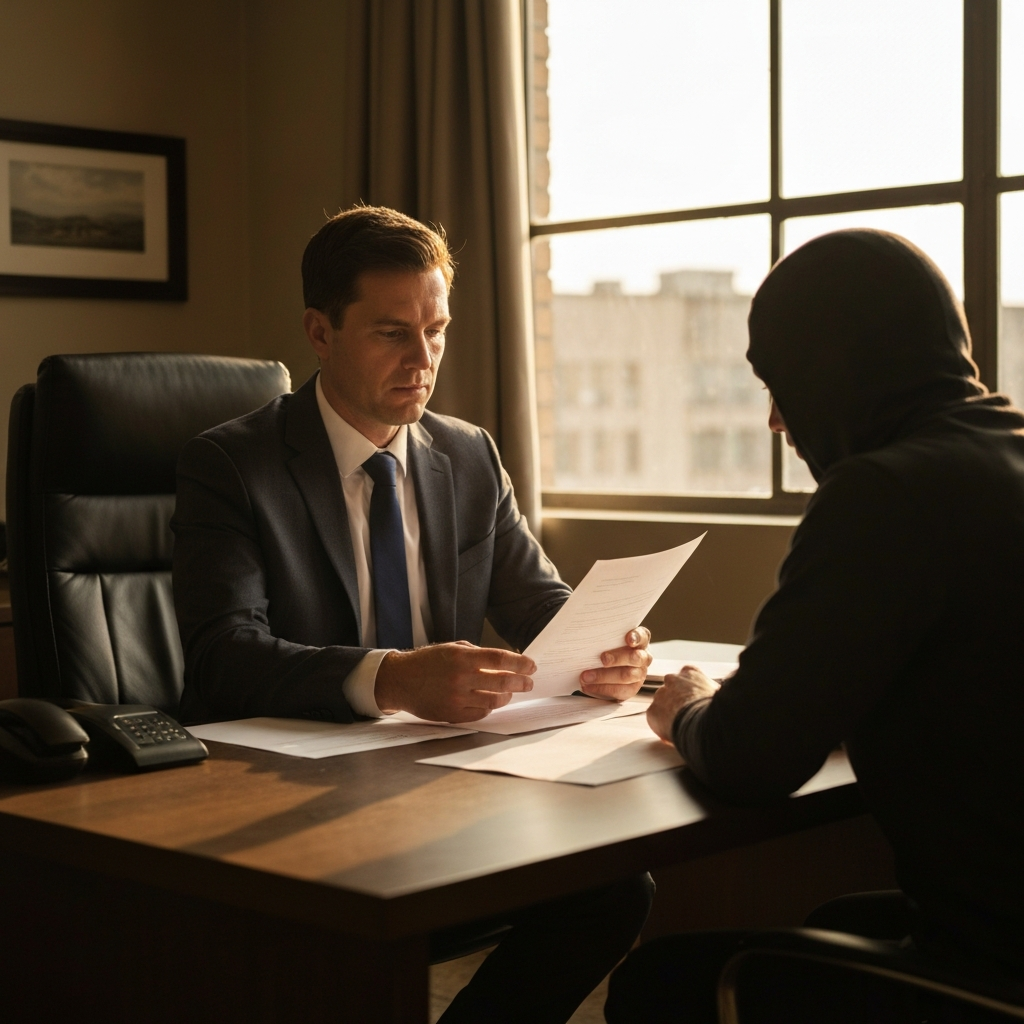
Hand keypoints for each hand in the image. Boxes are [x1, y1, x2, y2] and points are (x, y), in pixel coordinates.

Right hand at [374, 641, 535, 722]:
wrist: (400, 680)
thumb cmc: (428, 662)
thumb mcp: (451, 648)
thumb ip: (476, 654)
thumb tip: (505, 662)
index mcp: (462, 657)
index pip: (500, 659)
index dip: (520, 663)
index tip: (532, 665)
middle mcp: (460, 677)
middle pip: (502, 682)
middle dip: (521, 682)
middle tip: (529, 682)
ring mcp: (457, 698)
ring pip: (494, 701)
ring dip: (507, 696)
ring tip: (510, 692)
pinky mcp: (452, 714)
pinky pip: (480, 713)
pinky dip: (490, 708)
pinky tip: (492, 702)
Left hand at [579, 627, 652, 701]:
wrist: (608, 669)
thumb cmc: (608, 649)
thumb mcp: (608, 641)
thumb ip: (606, 639)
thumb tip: (587, 636)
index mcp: (640, 641)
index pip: (642, 636)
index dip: (636, 637)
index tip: (628, 639)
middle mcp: (643, 657)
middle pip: (635, 658)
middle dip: (617, 658)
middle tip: (603, 659)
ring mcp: (640, 674)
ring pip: (626, 676)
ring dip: (603, 676)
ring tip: (586, 677)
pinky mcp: (632, 689)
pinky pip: (619, 691)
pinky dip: (601, 689)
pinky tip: (588, 686)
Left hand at [646, 666, 718, 741]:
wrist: (703, 722)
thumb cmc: (717, 708)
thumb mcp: (719, 693)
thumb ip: (712, 690)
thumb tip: (720, 694)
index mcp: (690, 672)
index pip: (686, 676)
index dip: (689, 690)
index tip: (693, 700)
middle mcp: (672, 679)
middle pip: (671, 690)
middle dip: (676, 701)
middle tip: (686, 716)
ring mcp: (660, 694)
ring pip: (662, 705)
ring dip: (668, 714)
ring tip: (682, 727)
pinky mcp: (652, 710)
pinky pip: (655, 720)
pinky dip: (661, 727)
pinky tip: (674, 733)